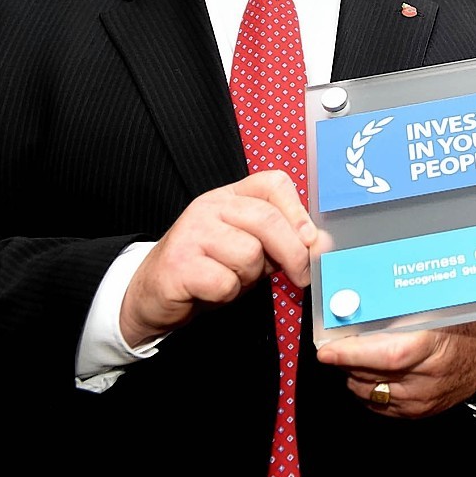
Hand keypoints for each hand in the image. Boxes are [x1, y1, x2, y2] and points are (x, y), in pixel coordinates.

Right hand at [120, 170, 316, 345]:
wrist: (153, 293)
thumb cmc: (208, 269)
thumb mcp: (251, 250)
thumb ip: (285, 242)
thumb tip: (322, 243)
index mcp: (231, 196)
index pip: (273, 182)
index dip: (298, 211)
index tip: (311, 240)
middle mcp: (210, 206)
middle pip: (267, 220)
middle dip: (293, 253)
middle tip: (301, 276)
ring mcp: (191, 232)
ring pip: (249, 253)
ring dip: (250, 277)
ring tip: (232, 278)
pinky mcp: (178, 263)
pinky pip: (225, 281)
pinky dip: (227, 294)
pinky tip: (212, 290)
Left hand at [315, 317, 475, 417]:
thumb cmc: (466, 328)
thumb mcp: (438, 309)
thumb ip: (402, 309)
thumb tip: (362, 301)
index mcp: (433, 346)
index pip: (388, 355)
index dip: (353, 353)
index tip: (327, 349)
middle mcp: (426, 378)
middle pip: (370, 373)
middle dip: (346, 358)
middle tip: (338, 341)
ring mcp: (419, 400)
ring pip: (367, 390)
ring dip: (354, 372)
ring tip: (359, 353)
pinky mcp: (415, 413)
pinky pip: (376, 404)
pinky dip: (367, 386)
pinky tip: (372, 370)